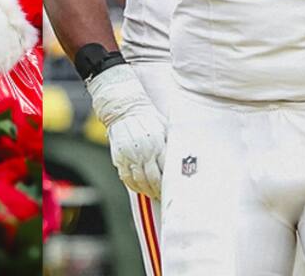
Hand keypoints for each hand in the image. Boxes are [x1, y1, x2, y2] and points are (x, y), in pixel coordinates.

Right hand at [86, 64, 166, 198]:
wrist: (124, 108)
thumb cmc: (148, 117)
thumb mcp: (165, 127)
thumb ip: (171, 143)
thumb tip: (185, 156)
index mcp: (158, 144)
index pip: (167, 170)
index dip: (172, 183)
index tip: (176, 189)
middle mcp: (145, 151)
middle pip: (154, 179)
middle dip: (160, 191)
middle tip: (165, 196)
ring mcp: (130, 155)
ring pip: (140, 181)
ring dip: (148, 191)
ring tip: (153, 195)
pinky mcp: (119, 156)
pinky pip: (126, 177)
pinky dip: (133, 186)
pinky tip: (139, 188)